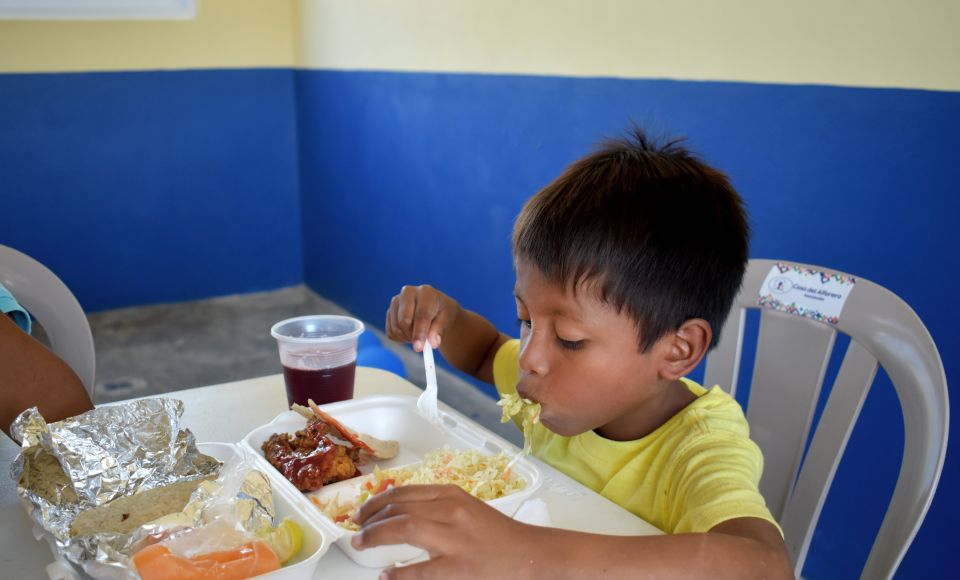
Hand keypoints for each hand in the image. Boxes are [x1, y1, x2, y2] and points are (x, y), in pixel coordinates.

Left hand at [352, 485, 542, 579]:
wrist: (529, 554)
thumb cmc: (496, 535)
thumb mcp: (465, 508)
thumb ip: (436, 507)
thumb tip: (396, 512)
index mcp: (452, 494)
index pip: (404, 492)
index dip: (376, 501)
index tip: (362, 511)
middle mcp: (451, 510)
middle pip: (399, 507)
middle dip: (371, 517)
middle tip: (356, 528)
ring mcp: (455, 538)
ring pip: (404, 527)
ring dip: (375, 535)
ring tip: (361, 543)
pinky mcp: (458, 567)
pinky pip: (419, 569)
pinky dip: (398, 573)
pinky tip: (386, 576)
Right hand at [386, 285, 461, 351]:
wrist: (434, 308)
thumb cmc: (441, 313)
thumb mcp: (446, 320)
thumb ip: (439, 330)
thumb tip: (433, 343)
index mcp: (425, 292)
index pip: (421, 314)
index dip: (419, 332)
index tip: (419, 348)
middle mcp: (407, 293)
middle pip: (404, 321)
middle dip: (412, 335)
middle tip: (422, 344)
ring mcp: (396, 302)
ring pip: (396, 328)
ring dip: (407, 338)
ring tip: (419, 334)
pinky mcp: (389, 312)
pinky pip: (391, 333)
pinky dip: (400, 338)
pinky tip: (410, 333)